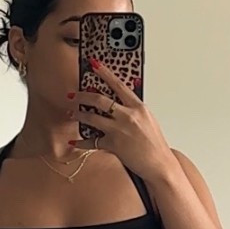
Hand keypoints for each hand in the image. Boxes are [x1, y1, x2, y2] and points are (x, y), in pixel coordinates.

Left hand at [71, 59, 176, 184]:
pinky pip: (92, 142)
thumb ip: (133, 110)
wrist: (159, 163)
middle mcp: (128, 116)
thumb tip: (120, 102)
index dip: (104, 73)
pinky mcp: (113, 145)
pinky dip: (81, 142)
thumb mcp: (147, 120)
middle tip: (72, 95)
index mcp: (138, 107)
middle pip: (99, 100)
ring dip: (78, 115)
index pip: (119, 85)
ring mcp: (119, 130)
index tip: (94, 64)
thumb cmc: (155, 143)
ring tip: (70, 113)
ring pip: (91, 118)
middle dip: (82, 96)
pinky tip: (74, 141)